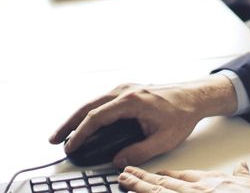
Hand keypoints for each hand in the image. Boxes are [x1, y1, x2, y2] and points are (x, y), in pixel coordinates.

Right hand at [49, 77, 237, 166]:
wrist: (194, 97)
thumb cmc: (182, 115)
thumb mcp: (163, 140)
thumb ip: (138, 152)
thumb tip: (117, 161)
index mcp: (132, 101)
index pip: (97, 117)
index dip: (80, 134)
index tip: (70, 147)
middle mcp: (125, 90)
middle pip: (88, 106)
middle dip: (68, 123)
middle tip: (54, 140)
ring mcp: (125, 88)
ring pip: (93, 102)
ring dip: (76, 117)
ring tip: (63, 134)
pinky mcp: (127, 90)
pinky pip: (101, 101)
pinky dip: (88, 113)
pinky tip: (82, 124)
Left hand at [118, 163, 249, 192]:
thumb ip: (243, 175)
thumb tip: (243, 166)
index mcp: (209, 182)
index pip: (181, 175)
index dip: (164, 173)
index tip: (152, 172)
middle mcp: (194, 191)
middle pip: (163, 182)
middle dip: (143, 178)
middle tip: (126, 173)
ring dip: (139, 188)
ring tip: (124, 182)